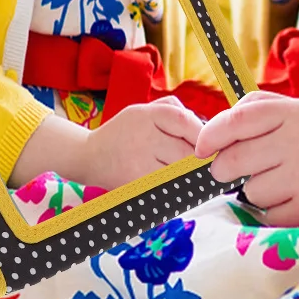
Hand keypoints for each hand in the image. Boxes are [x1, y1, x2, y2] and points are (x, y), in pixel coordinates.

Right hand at [80, 99, 201, 188]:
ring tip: (188, 174)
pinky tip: (174, 184)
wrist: (89, 157)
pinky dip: (176, 188)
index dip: (202, 134)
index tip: (208, 144)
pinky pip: (167, 188)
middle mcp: (143, 138)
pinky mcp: (138, 185)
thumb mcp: (143, 111)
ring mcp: (140, 164)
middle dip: (198, 159)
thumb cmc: (124, 132)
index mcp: (146, 115)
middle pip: (186, 151)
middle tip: (203, 164)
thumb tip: (204, 128)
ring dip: (189, 175)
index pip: (185, 121)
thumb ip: (173, 110)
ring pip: (180, 172)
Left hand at [195, 91, 298, 225]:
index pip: (237, 122)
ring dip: (252, 189)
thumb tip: (219, 125)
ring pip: (250, 191)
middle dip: (225, 167)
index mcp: (292, 114)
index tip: (201, 147)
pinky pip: (268, 215)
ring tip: (271, 180)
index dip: (211, 135)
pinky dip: (268, 211)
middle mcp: (297, 144)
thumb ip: (259, 106)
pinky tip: (282, 197)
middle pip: (234, 162)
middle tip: (231, 169)